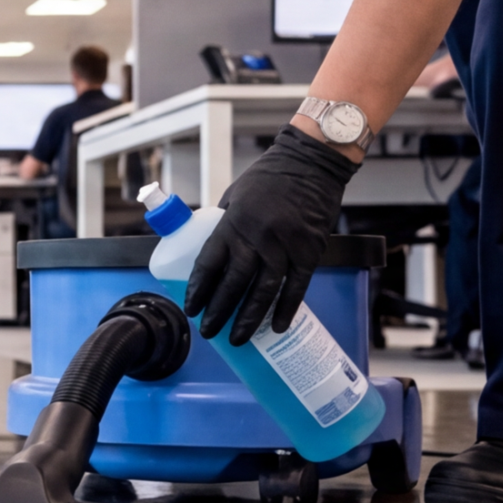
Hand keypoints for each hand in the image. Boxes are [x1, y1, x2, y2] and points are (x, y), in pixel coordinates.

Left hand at [182, 126, 358, 344]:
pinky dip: (286, 309)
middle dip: (218, 312)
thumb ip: (224, 225)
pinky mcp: (310, 251)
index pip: (208, 263)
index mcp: (232, 223)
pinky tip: (275, 327)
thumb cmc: (269, 178)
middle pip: (234, 284)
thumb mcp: (234, 197)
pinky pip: (296, 287)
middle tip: (208, 332)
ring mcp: (285, 246)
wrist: (311, 163)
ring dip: (248, 319)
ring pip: (264, 291)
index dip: (198, 289)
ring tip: (236, 339)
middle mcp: (257, 237)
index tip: (191, 308)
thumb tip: (213, 254)